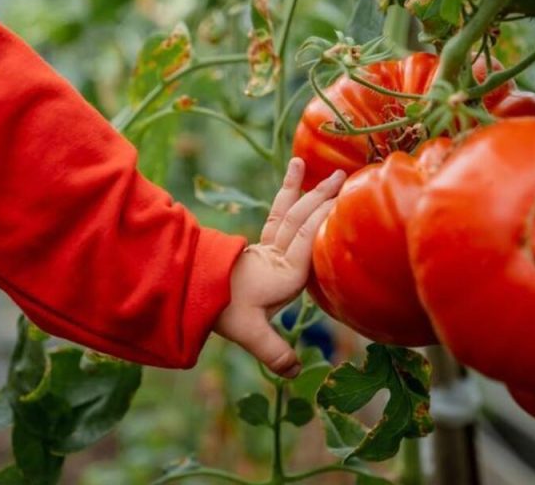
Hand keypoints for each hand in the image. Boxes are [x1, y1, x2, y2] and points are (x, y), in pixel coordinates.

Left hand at [214, 158, 345, 377]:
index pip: (308, 238)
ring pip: (286, 213)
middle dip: (321, 197)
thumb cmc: (225, 312)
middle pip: (301, 220)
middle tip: (342, 176)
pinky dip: (286, 198)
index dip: (325, 217)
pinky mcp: (260, 250)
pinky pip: (277, 217)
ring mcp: (267, 250)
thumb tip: (295, 373)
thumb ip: (274, 352)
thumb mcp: (251, 333)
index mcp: (285, 272)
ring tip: (301, 161)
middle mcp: (278, 256)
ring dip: (298, 189)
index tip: (344, 197)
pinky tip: (292, 182)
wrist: (190, 295)